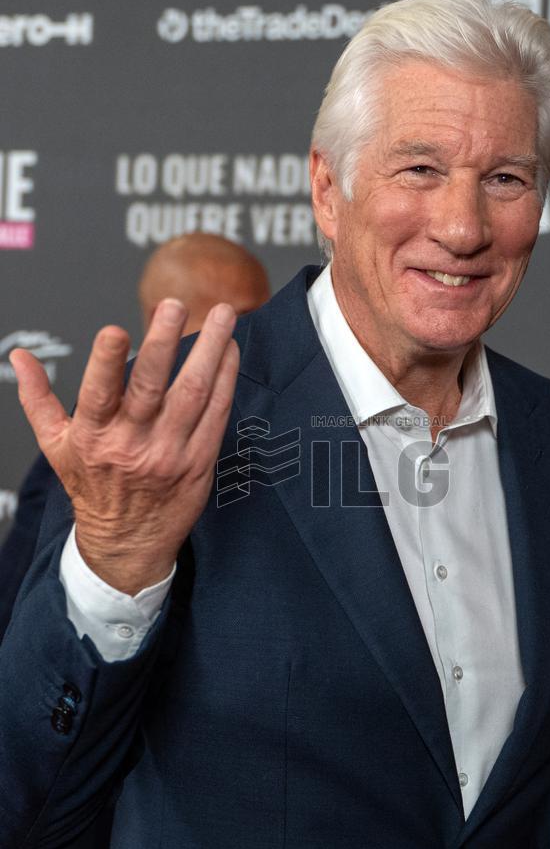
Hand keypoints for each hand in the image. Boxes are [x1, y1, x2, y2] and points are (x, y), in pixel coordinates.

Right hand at [11, 299, 238, 593]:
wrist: (128, 543)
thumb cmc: (92, 488)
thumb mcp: (56, 446)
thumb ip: (39, 398)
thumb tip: (20, 356)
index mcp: (94, 437)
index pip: (98, 394)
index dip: (105, 363)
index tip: (114, 330)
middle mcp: (133, 445)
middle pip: (151, 387)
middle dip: (164, 342)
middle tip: (175, 305)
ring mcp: (170, 453)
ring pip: (194, 394)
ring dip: (210, 351)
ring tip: (224, 315)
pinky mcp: (200, 461)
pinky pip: (217, 414)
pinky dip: (227, 380)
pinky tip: (230, 351)